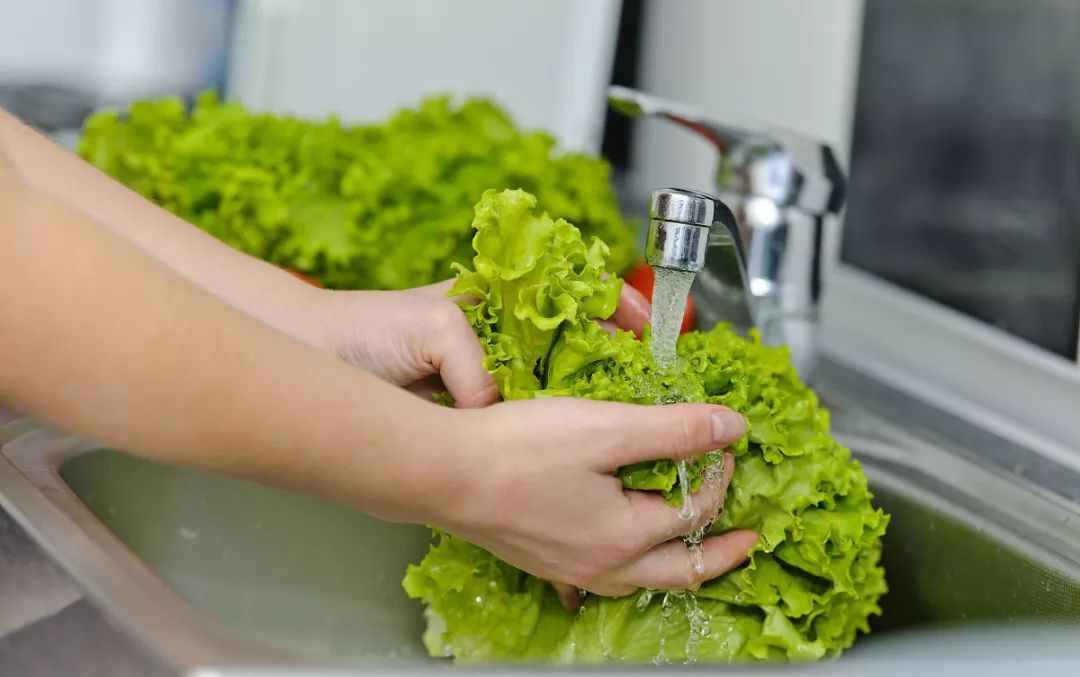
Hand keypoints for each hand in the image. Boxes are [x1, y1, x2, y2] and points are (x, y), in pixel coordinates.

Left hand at [314, 279, 651, 406]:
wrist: (320, 361)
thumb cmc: (367, 328)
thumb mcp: (432, 324)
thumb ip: (474, 362)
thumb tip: (493, 411)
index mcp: (498, 300)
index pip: (576, 292)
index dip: (617, 305)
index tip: (650, 328)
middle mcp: (502, 338)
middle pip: (576, 344)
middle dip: (614, 360)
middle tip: (647, 386)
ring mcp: (489, 375)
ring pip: (554, 386)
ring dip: (584, 399)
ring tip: (620, 420)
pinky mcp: (473, 412)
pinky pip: (522, 418)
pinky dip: (544, 429)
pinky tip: (563, 444)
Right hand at [436, 398, 757, 607]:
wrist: (442, 473)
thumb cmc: (518, 450)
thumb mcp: (608, 427)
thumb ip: (675, 429)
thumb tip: (732, 428)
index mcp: (626, 536)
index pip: (694, 511)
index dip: (718, 475)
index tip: (722, 444)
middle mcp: (601, 565)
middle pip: (679, 573)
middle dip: (719, 557)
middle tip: (746, 544)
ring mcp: (568, 568)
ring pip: (639, 579)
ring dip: (673, 562)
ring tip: (688, 543)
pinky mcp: (541, 559)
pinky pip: (600, 576)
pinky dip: (627, 565)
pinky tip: (615, 551)